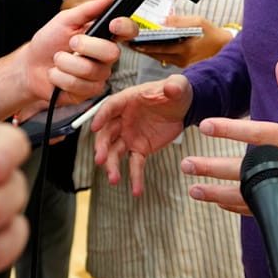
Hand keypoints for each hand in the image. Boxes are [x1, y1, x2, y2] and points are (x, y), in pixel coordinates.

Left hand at [14, 0, 139, 114]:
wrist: (30, 67)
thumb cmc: (48, 43)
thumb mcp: (64, 20)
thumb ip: (87, 10)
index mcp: (103, 36)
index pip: (128, 31)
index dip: (126, 27)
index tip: (113, 24)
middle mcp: (104, 57)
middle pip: (112, 53)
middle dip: (86, 46)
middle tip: (70, 43)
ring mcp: (98, 75)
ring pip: (92, 70)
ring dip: (66, 63)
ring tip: (58, 60)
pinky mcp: (88, 92)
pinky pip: (79, 85)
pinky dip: (61, 78)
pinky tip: (57, 75)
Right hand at [91, 75, 192, 194]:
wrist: (183, 107)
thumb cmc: (176, 92)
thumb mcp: (178, 86)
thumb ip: (174, 86)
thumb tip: (171, 87)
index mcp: (128, 100)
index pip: (110, 107)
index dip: (101, 116)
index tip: (94, 128)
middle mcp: (123, 119)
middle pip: (107, 133)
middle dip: (102, 147)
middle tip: (100, 160)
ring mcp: (129, 135)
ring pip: (116, 151)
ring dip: (112, 165)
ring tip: (114, 179)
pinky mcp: (140, 148)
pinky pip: (135, 164)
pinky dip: (135, 177)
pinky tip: (137, 191)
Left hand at [127, 14, 232, 68]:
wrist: (225, 49)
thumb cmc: (213, 35)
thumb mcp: (198, 22)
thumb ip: (178, 21)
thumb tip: (161, 20)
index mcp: (185, 47)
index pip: (160, 46)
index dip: (144, 44)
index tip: (133, 41)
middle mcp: (182, 58)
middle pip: (156, 53)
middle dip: (141, 48)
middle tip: (128, 43)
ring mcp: (182, 63)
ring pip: (159, 57)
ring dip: (146, 51)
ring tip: (134, 45)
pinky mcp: (183, 65)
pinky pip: (165, 59)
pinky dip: (156, 53)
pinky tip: (149, 48)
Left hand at [181, 60, 277, 215]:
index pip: (256, 133)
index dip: (229, 129)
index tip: (206, 126)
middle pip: (244, 170)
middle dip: (213, 168)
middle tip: (187, 165)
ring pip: (249, 196)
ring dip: (219, 194)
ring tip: (194, 190)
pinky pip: (262, 210)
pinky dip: (239, 208)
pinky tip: (221, 203)